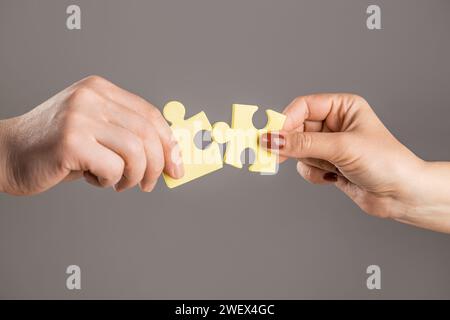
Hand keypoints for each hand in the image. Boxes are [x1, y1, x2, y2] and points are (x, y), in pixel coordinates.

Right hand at [0, 75, 182, 194]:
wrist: (6, 153)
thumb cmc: (55, 148)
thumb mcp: (95, 130)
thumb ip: (127, 134)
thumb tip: (168, 155)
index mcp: (100, 90)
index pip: (151, 115)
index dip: (170, 143)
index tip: (176, 165)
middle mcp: (91, 97)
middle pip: (148, 133)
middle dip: (158, 165)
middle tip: (150, 183)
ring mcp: (79, 117)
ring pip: (136, 151)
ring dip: (134, 176)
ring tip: (119, 183)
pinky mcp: (70, 141)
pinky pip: (113, 167)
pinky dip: (111, 180)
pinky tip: (95, 179)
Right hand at [262, 94, 449, 232]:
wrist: (402, 194)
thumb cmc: (385, 162)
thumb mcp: (341, 148)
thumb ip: (303, 143)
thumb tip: (271, 139)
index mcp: (342, 107)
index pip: (303, 107)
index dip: (285, 121)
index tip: (270, 136)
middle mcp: (335, 123)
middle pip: (296, 128)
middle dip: (290, 144)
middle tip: (272, 155)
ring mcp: (331, 144)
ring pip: (299, 149)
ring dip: (308, 162)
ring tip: (326, 169)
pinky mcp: (328, 163)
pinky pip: (305, 165)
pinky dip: (314, 173)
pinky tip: (332, 177)